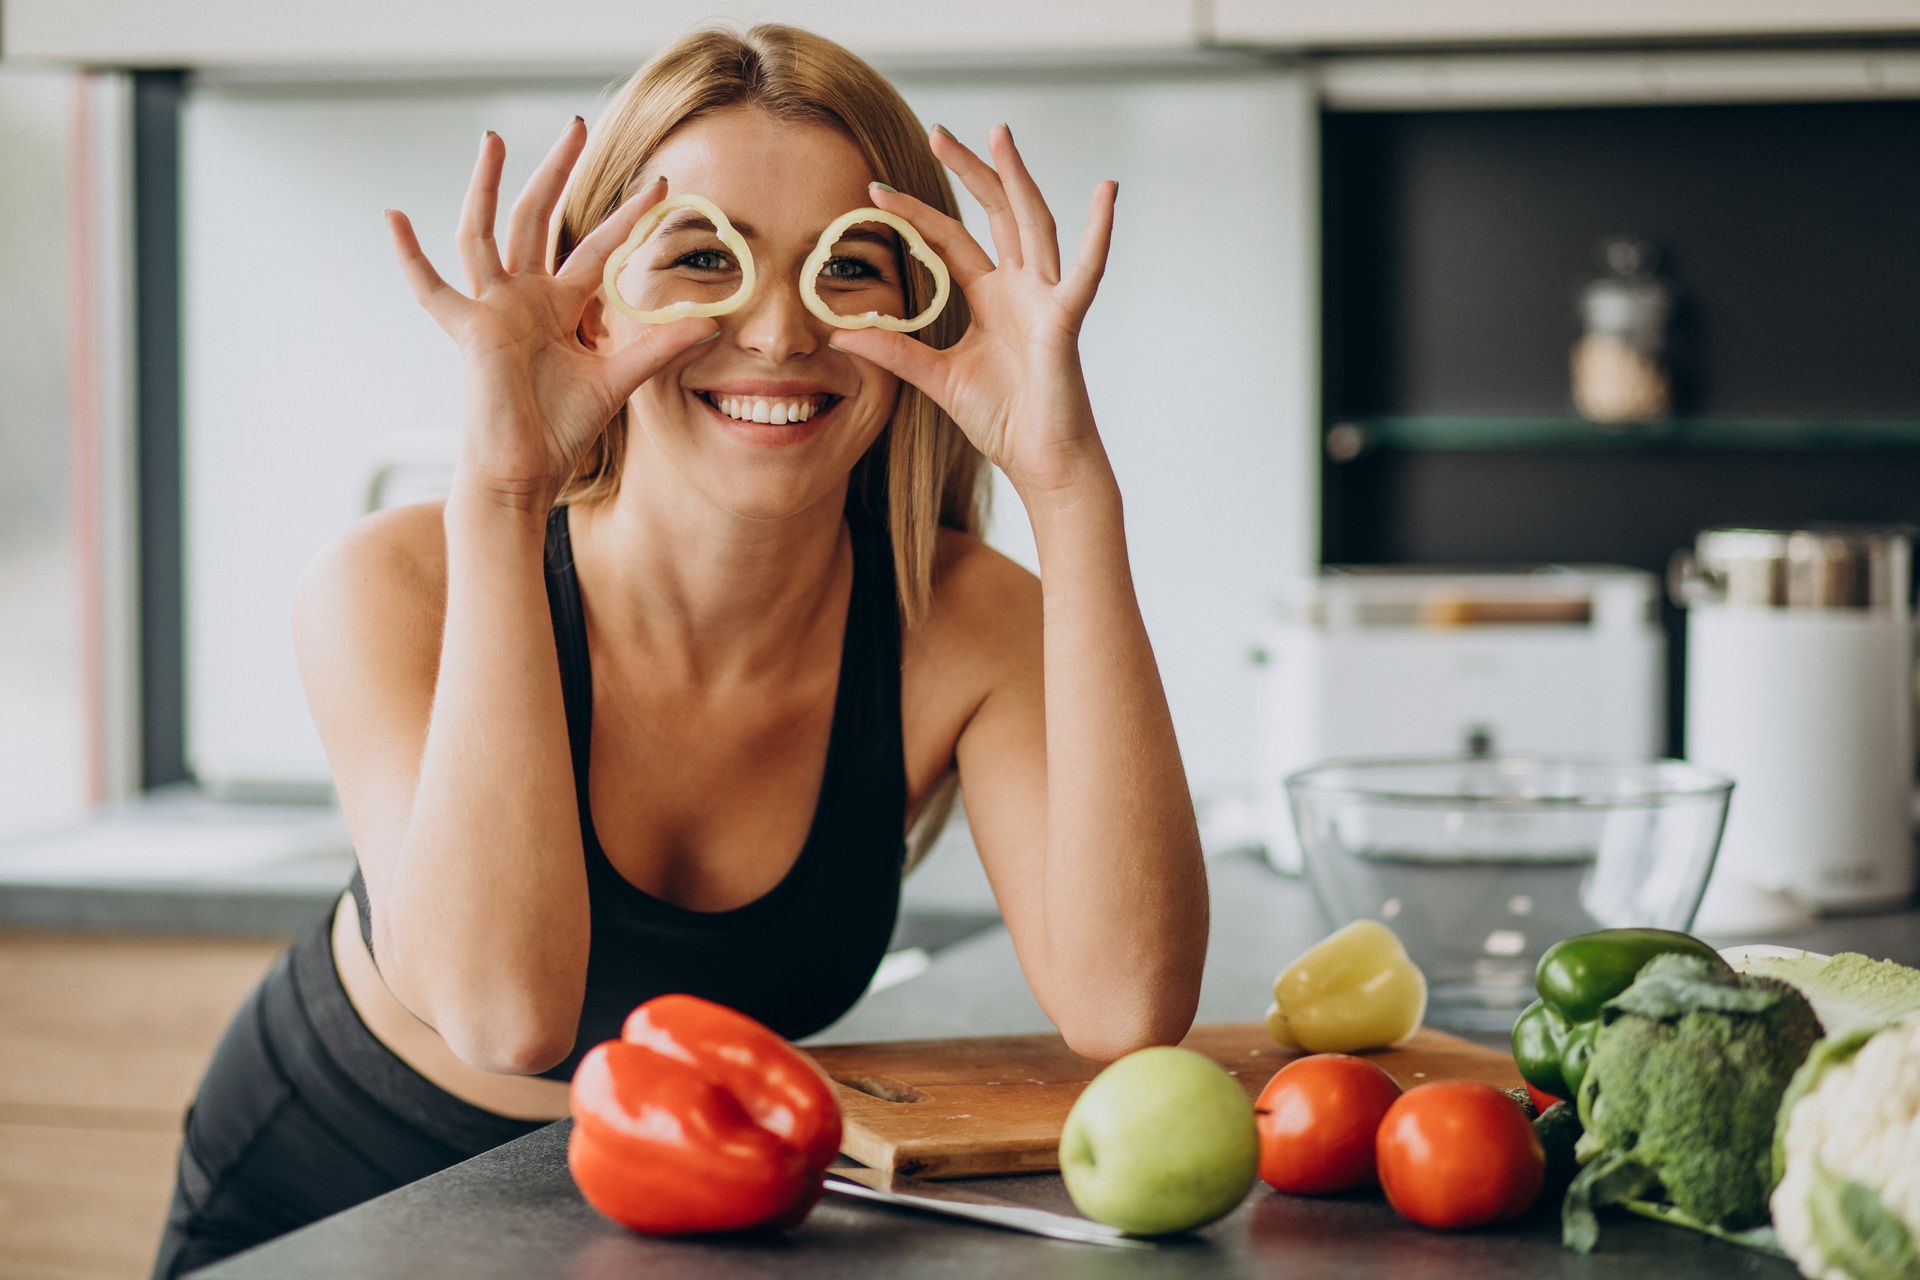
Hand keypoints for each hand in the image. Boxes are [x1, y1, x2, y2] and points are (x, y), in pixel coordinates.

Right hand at [385, 119, 718, 510]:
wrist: (524, 472)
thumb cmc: (560, 431)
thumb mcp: (618, 380)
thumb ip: (658, 348)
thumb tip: (709, 324)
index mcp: (557, 306)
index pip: (596, 248)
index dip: (627, 218)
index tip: (660, 186)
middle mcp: (523, 298)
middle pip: (539, 219)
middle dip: (557, 172)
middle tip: (576, 126)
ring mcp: (492, 309)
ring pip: (486, 233)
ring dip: (489, 187)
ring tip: (494, 140)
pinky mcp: (469, 330)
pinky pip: (432, 290)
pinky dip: (410, 257)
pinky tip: (393, 217)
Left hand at [827, 123, 1117, 499]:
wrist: (1042, 462)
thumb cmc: (1003, 421)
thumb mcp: (936, 379)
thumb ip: (894, 351)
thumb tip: (839, 333)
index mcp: (992, 298)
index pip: (951, 241)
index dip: (916, 215)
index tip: (875, 191)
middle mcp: (1022, 288)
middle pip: (995, 213)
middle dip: (970, 171)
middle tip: (937, 132)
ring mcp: (1046, 299)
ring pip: (1033, 223)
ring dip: (1016, 178)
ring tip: (999, 136)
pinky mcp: (1065, 320)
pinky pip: (1085, 270)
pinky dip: (1100, 232)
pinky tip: (1108, 191)